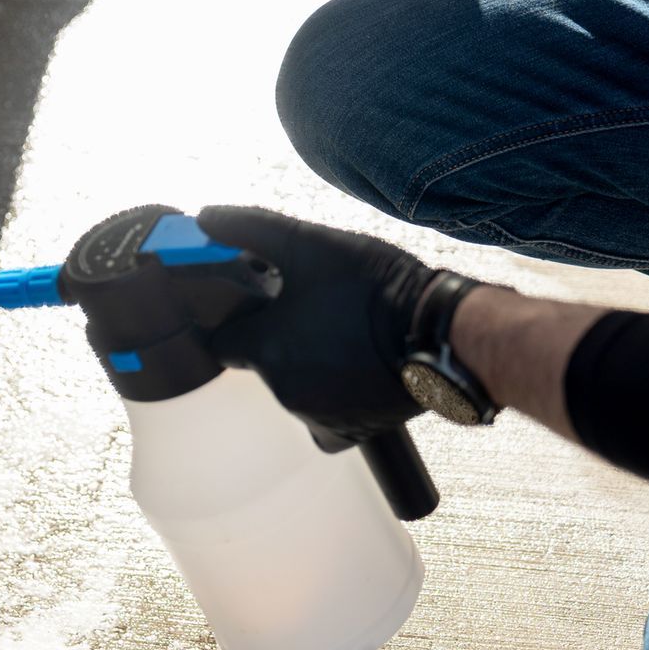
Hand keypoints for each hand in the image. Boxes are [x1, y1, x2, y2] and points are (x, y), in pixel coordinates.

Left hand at [197, 205, 442, 446]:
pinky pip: (322, 421)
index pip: (223, 341)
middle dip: (280, 340)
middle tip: (315, 313)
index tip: (260, 308)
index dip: (238, 321)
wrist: (442, 333)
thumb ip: (251, 229)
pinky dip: (331, 401)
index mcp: (266, 347)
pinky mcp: (348, 433)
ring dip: (308, 369)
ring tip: (342, 337)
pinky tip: (352, 372)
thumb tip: (206, 216)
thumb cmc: (376, 288)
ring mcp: (316, 415)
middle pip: (263, 363)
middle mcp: (283, 389)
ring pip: (294, 389)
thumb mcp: (309, 245)